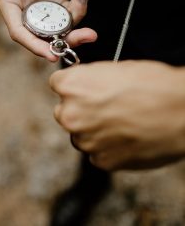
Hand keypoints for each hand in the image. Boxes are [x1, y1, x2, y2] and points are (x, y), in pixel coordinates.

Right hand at [0, 0, 96, 60]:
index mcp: (10, 3)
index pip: (19, 31)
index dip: (33, 45)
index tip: (50, 54)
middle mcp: (26, 11)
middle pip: (42, 37)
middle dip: (65, 41)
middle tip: (87, 36)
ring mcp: (45, 11)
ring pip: (61, 31)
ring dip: (78, 24)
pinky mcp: (60, 6)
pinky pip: (73, 15)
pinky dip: (81, 2)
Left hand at [49, 60, 184, 169]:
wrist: (181, 110)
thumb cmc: (151, 84)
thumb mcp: (113, 68)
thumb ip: (89, 79)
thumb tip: (83, 87)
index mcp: (71, 86)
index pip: (57, 84)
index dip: (73, 85)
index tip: (83, 88)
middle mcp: (71, 114)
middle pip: (64, 111)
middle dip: (80, 109)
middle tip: (105, 106)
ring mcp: (85, 141)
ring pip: (79, 134)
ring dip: (93, 129)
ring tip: (120, 121)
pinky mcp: (101, 161)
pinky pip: (95, 152)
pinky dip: (106, 146)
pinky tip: (126, 136)